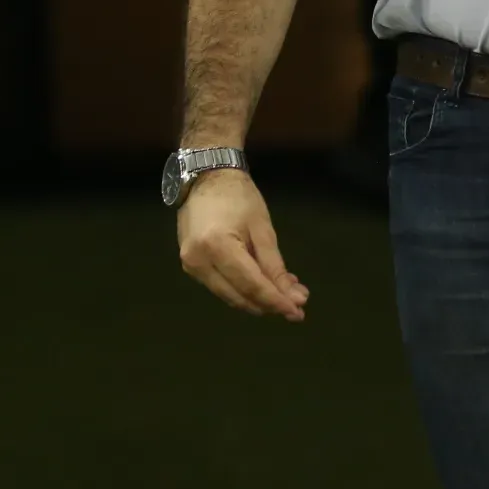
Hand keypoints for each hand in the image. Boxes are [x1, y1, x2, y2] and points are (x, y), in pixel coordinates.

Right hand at [177, 170, 308, 321]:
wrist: (206, 176)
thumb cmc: (239, 196)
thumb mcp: (262, 228)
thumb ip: (275, 266)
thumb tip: (294, 297)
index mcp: (218, 247)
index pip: (252, 286)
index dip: (276, 302)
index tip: (298, 312)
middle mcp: (199, 261)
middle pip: (239, 296)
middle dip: (269, 303)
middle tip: (296, 303)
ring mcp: (190, 265)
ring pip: (229, 296)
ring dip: (257, 299)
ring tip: (284, 292)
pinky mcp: (190, 265)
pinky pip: (220, 286)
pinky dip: (241, 289)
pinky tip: (262, 283)